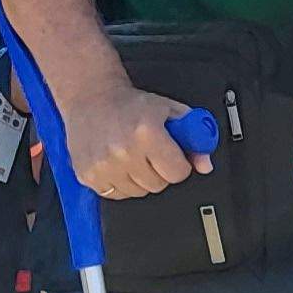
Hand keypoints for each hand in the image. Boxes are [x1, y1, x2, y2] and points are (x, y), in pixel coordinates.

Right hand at [64, 75, 207, 198]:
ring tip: (132, 155)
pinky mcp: (88, 175)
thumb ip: (193, 137)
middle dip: (160, 171)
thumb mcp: (170, 111)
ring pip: (138, 192)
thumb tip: (204, 164)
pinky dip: (121, 182)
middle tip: (150, 152)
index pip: (177, 173)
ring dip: (140, 178)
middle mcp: (123, 150)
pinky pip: (116, 194)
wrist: (91, 97)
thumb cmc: (130, 104)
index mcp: (146, 132)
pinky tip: (118, 162)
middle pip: (158, 184)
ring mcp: (103, 165)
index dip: (179, 164)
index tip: (172, 155)